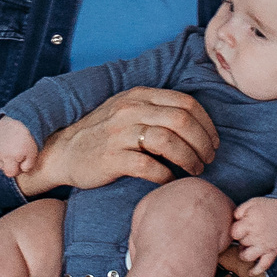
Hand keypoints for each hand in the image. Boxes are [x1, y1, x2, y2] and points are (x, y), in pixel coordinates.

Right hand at [0, 114, 39, 178]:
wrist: (22, 118)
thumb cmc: (28, 137)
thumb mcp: (33, 154)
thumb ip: (27, 167)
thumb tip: (21, 170)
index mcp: (9, 158)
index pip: (9, 173)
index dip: (16, 170)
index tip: (21, 163)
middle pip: (1, 166)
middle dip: (9, 163)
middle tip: (17, 154)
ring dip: (1, 157)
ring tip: (10, 149)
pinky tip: (0, 148)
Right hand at [17, 87, 218, 197]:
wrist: (62, 152)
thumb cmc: (102, 134)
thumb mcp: (127, 110)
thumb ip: (156, 109)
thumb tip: (195, 122)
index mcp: (139, 96)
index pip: (185, 103)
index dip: (207, 124)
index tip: (213, 142)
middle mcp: (130, 110)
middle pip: (181, 120)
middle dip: (202, 142)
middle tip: (208, 159)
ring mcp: (119, 134)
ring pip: (168, 141)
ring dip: (189, 158)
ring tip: (195, 170)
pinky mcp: (111, 159)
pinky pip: (148, 166)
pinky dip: (165, 175)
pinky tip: (170, 180)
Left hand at [230, 196, 276, 273]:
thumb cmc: (269, 208)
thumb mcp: (252, 202)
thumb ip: (240, 210)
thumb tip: (233, 219)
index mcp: (251, 222)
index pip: (234, 233)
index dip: (236, 231)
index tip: (239, 228)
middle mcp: (257, 235)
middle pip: (241, 243)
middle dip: (242, 239)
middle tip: (246, 234)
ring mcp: (265, 246)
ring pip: (247, 256)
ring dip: (244, 254)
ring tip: (246, 248)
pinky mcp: (272, 253)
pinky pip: (263, 266)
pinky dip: (256, 271)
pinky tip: (250, 272)